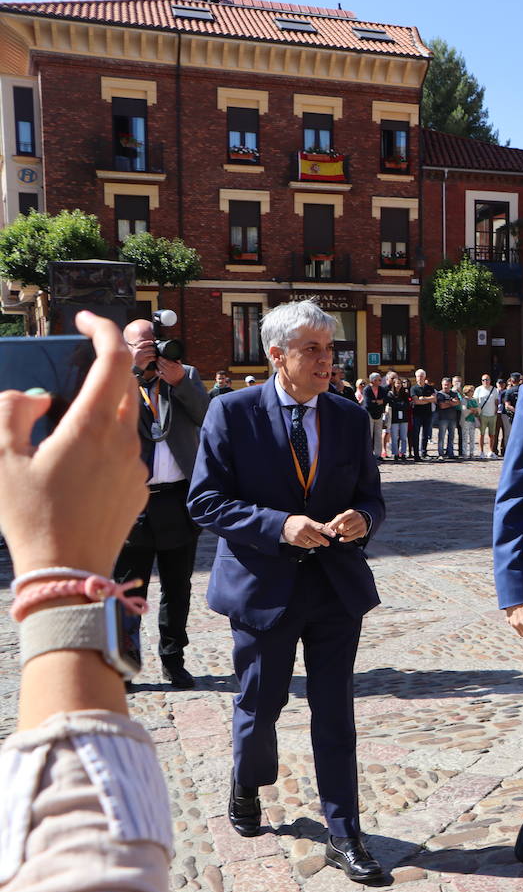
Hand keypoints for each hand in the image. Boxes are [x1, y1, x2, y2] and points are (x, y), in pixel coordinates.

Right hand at [0, 311, 145, 577]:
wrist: (67, 572)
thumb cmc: (31, 519)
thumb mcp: (2, 461)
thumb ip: (11, 414)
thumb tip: (31, 396)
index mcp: (91, 427)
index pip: (113, 360)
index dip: (104, 329)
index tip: (85, 319)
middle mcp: (122, 441)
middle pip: (123, 387)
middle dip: (103, 369)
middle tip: (75, 368)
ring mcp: (135, 465)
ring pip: (124, 420)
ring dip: (100, 411)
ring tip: (62, 433)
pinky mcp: (139, 486)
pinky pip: (125, 452)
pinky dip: (105, 444)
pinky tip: (76, 468)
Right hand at [129, 339, 156, 371]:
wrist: (137, 367)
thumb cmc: (139, 358)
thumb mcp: (139, 352)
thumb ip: (143, 347)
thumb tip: (152, 341)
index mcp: (136, 348)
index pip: (143, 343)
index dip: (149, 342)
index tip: (153, 342)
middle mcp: (137, 352)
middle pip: (148, 348)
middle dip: (153, 349)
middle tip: (155, 350)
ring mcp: (140, 356)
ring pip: (151, 353)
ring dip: (154, 353)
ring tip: (155, 354)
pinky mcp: (143, 361)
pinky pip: (151, 358)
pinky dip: (154, 358)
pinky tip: (155, 358)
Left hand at [155, 356, 185, 385]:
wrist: (181, 381)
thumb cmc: (181, 373)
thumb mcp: (181, 367)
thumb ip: (178, 362)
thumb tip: (176, 358)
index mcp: (175, 366)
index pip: (166, 361)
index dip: (162, 359)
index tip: (160, 357)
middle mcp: (171, 370)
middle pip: (162, 364)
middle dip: (159, 361)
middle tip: (157, 359)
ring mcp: (168, 374)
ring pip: (160, 368)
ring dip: (157, 365)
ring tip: (156, 362)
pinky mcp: (165, 378)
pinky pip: (159, 374)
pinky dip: (157, 371)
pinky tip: (156, 369)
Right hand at [283, 514, 331, 547]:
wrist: (283, 525)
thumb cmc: (297, 521)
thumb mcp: (306, 519)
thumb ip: (315, 525)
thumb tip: (325, 530)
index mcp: (308, 523)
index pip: (320, 527)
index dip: (328, 531)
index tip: (333, 535)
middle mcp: (303, 530)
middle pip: (317, 537)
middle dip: (323, 541)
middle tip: (327, 543)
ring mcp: (299, 536)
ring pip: (311, 543)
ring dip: (316, 543)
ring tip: (319, 543)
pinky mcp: (295, 541)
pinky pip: (306, 546)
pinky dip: (310, 545)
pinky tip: (312, 544)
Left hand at [324, 509, 366, 542]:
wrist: (363, 520)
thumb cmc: (349, 519)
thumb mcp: (343, 517)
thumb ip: (334, 521)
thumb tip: (326, 525)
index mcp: (351, 513)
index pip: (341, 518)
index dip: (334, 524)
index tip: (329, 529)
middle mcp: (357, 518)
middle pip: (344, 526)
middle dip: (338, 530)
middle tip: (337, 531)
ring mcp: (361, 525)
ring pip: (348, 532)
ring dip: (343, 534)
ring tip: (342, 532)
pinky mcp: (362, 531)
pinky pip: (352, 537)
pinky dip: (345, 539)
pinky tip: (341, 539)